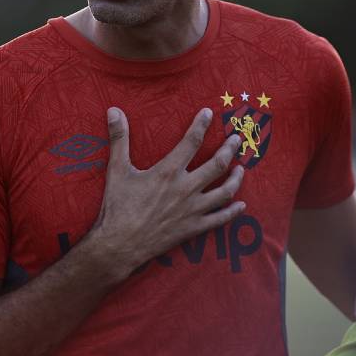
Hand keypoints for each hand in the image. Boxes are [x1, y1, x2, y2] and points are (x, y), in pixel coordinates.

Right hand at [86, 107, 245, 278]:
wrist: (120, 245)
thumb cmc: (117, 206)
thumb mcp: (117, 169)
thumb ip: (119, 138)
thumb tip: (113, 110)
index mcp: (169, 171)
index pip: (191, 141)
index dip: (202, 125)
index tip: (209, 113)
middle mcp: (186, 188)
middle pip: (217, 164)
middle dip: (230, 149)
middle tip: (237, 139)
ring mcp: (193, 210)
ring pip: (225, 191)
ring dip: (236, 178)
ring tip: (241, 169)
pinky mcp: (194, 228)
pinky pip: (220, 218)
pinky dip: (233, 211)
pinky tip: (241, 205)